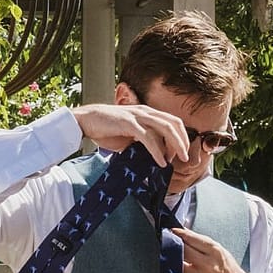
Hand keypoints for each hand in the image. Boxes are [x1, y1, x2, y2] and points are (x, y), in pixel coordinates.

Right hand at [71, 103, 189, 165]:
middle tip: (186, 158)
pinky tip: (160, 161)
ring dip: (175, 145)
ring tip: (178, 160)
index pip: (172, 122)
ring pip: (165, 128)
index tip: (180, 154)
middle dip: (183, 141)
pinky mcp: (128, 123)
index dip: (180, 137)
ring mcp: (137, 115)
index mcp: (147, 113)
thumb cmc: (107, 129)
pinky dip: (157, 150)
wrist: (86, 121)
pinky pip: (148, 137)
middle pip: (173, 123)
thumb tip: (154, 157)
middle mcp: (145, 111)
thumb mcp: (129, 136)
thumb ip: (142, 142)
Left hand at [173, 227, 247, 272]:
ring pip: (177, 265)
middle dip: (175, 245)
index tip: (173, 231)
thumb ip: (200, 241)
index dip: (179, 233)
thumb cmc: (226, 266)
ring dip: (173, 258)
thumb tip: (182, 232)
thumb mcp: (217, 249)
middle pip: (182, 251)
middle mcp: (207, 265)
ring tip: (173, 255)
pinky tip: (176, 268)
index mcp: (214, 252)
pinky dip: (175, 271)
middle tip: (171, 242)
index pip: (191, 239)